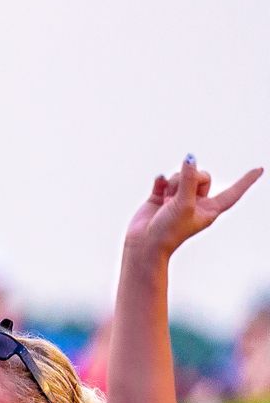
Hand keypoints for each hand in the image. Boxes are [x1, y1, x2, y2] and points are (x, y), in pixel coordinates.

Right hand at [126, 156, 260, 257]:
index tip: (260, 169)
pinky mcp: (160, 197)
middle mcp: (195, 203)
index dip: (246, 181)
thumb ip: (188, 179)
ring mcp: (178, 199)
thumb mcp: (184, 204)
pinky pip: (164, 179)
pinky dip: (161, 181)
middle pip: (202, 176)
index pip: (233, 192)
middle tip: (179, 194)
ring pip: (182, 176)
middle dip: (189, 179)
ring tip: (166, 200)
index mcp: (209, 209)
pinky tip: (159, 186)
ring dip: (173, 183)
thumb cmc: (169, 232)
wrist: (144, 244)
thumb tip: (190, 158)